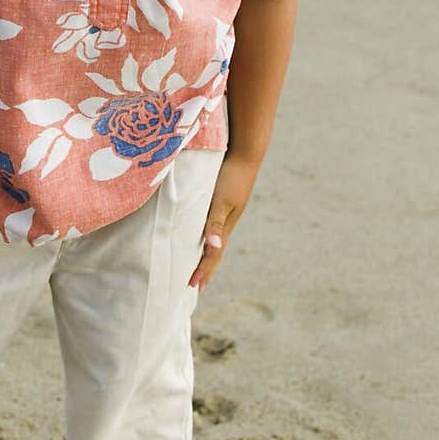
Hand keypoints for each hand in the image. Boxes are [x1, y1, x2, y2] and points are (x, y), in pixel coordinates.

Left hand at [188, 149, 261, 291]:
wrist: (245, 153)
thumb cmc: (231, 176)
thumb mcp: (221, 201)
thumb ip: (215, 223)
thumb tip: (213, 248)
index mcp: (225, 226)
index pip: (213, 255)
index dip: (203, 271)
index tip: (193, 286)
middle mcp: (226, 222)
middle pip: (214, 251)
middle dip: (205, 268)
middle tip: (196, 285)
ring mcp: (225, 211)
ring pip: (213, 238)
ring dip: (205, 253)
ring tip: (198, 264)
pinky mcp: (222, 201)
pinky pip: (212, 225)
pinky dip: (206, 236)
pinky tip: (201, 233)